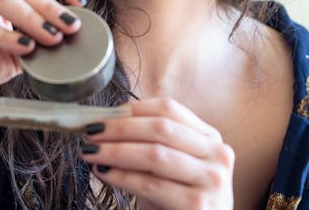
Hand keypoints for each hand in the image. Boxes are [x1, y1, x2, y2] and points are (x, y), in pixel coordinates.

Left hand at [80, 98, 234, 209]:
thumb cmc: (178, 203)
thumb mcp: (168, 169)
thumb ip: (147, 146)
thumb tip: (105, 125)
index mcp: (210, 138)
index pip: (169, 109)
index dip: (133, 108)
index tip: (104, 114)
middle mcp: (217, 155)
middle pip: (161, 127)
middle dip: (120, 127)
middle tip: (90, 131)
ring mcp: (211, 180)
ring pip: (155, 154)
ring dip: (116, 150)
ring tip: (90, 151)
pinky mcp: (197, 206)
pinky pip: (151, 184)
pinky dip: (122, 177)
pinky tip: (104, 173)